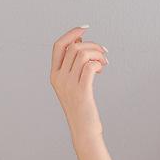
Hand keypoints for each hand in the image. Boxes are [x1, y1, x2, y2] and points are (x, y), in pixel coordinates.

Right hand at [50, 25, 108, 141]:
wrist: (84, 130)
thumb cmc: (82, 109)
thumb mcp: (74, 86)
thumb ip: (75, 68)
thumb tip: (83, 44)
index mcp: (54, 74)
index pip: (58, 45)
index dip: (71, 33)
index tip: (85, 28)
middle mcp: (59, 78)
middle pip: (74, 47)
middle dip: (92, 45)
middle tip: (104, 53)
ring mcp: (69, 85)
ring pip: (82, 54)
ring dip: (97, 53)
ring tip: (104, 62)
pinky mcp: (81, 91)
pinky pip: (89, 66)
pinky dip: (98, 63)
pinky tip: (102, 69)